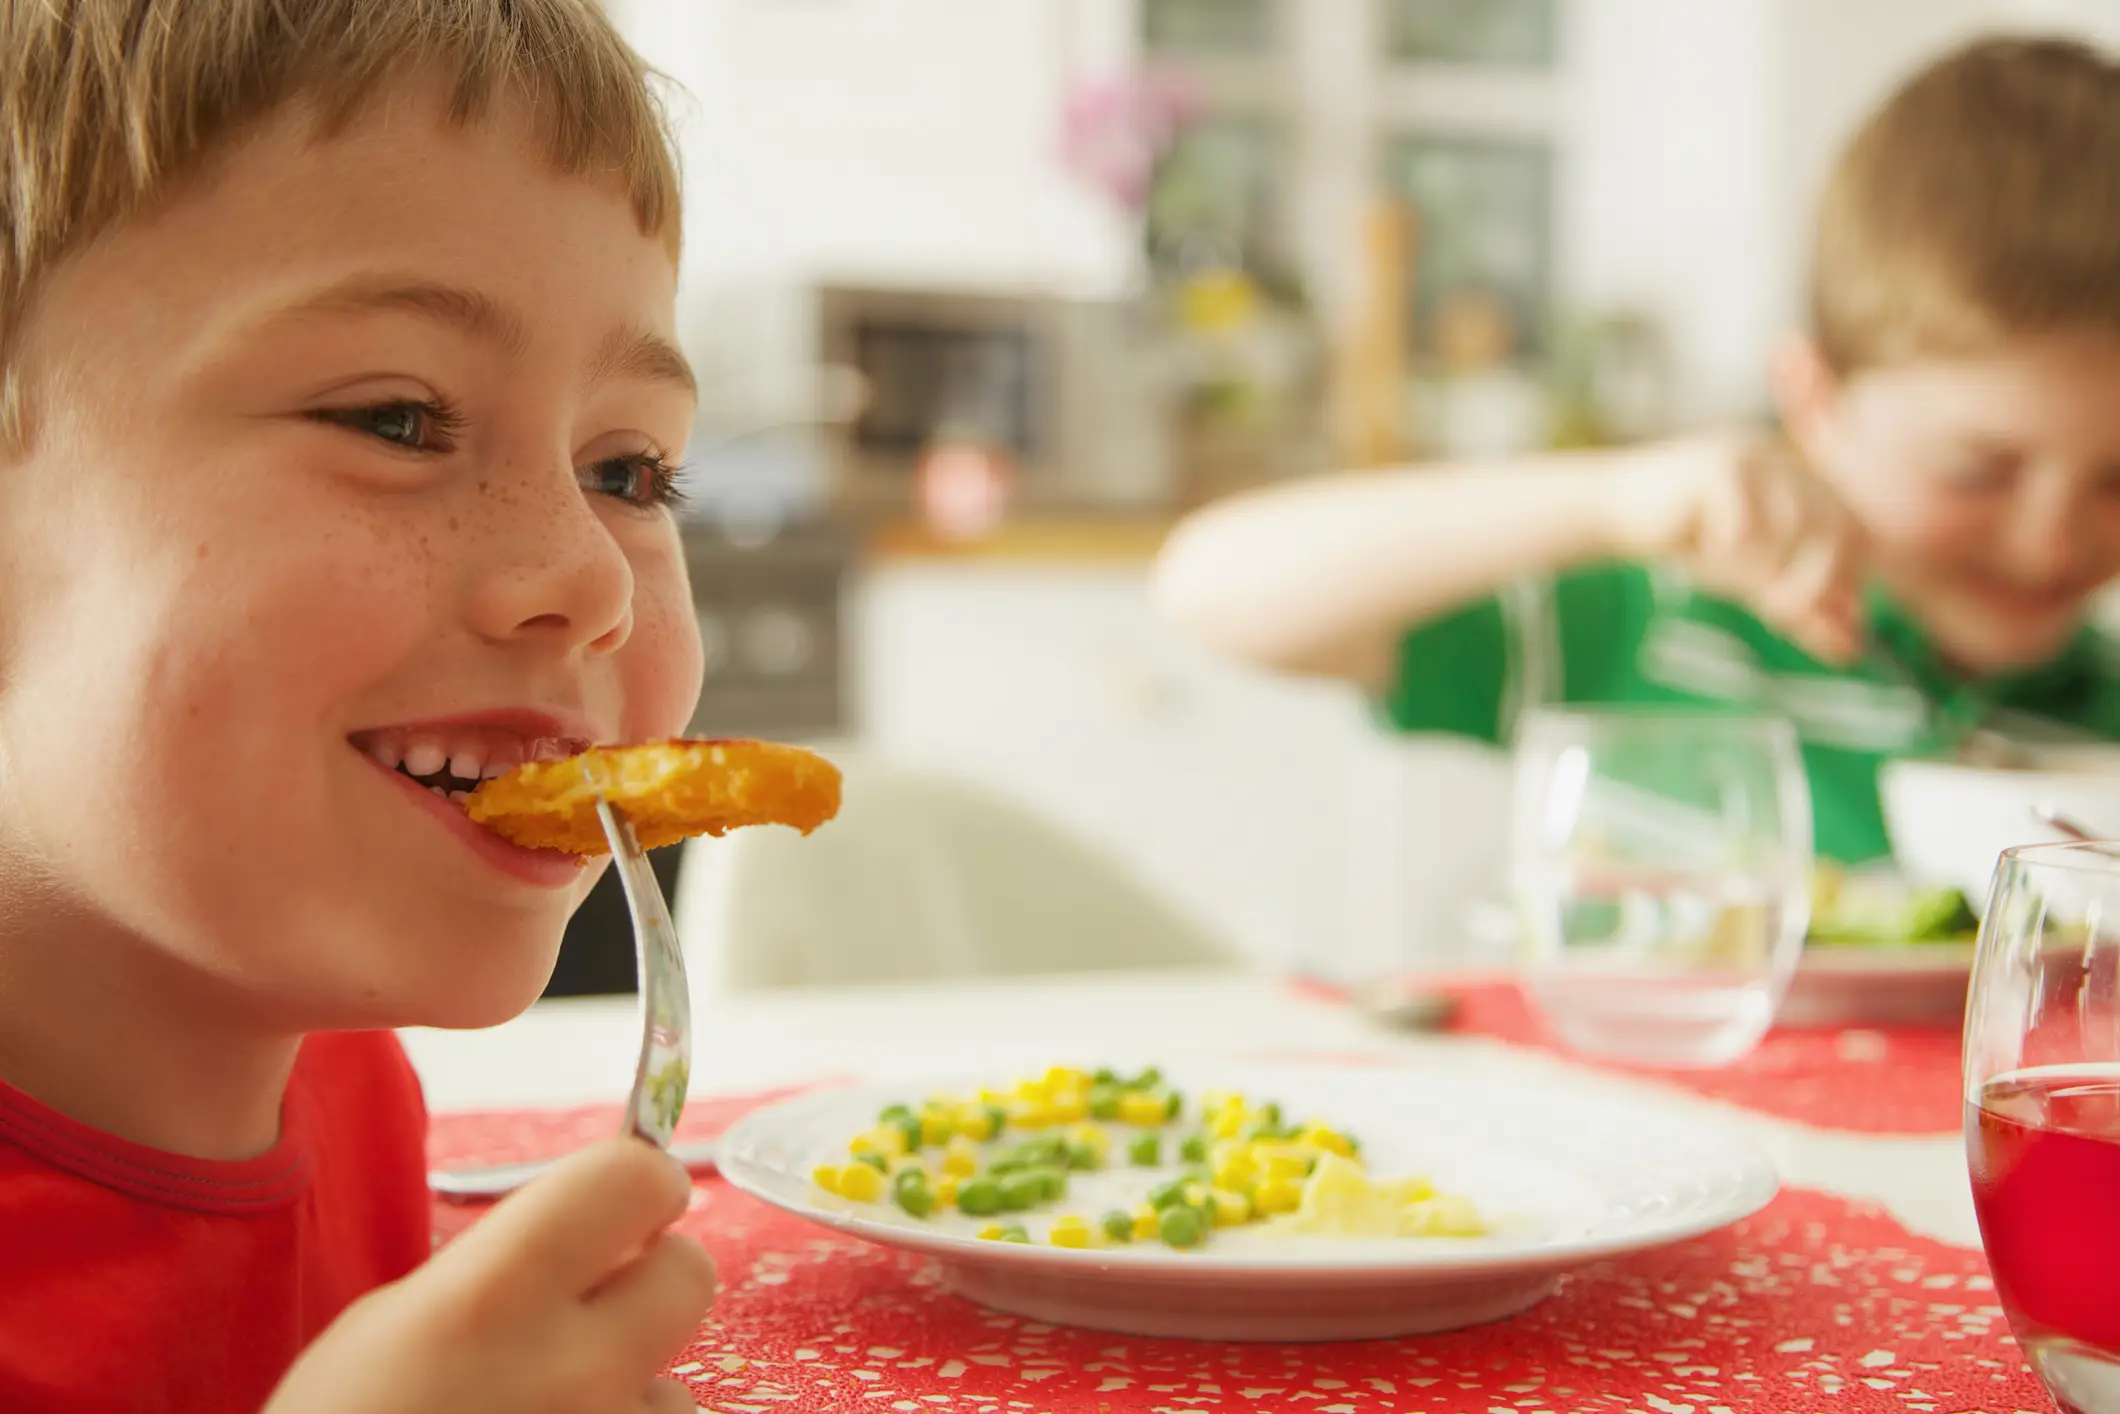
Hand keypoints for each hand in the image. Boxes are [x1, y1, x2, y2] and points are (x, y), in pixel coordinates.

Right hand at [264, 1138, 713, 1413]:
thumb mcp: (390, 1328)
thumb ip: (500, 1270)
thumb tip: (591, 1240)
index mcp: (495, 1298)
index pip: (634, 1179)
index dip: (637, 1183)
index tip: (625, 1203)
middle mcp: (573, 1369)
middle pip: (691, 1277)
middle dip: (653, 1282)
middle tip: (597, 1308)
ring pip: (676, 1389)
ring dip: (629, 1396)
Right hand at [1607, 431, 1866, 662]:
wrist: (1613, 512)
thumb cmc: (1686, 542)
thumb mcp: (1752, 581)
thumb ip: (1799, 608)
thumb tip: (1850, 647)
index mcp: (1802, 481)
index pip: (1855, 526)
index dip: (1852, 575)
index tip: (1838, 619)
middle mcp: (1784, 462)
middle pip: (1835, 523)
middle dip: (1820, 580)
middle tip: (1786, 616)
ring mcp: (1751, 458)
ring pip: (1795, 523)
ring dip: (1778, 571)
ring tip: (1754, 595)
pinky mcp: (1715, 467)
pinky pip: (1746, 521)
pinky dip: (1734, 545)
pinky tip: (1708, 548)